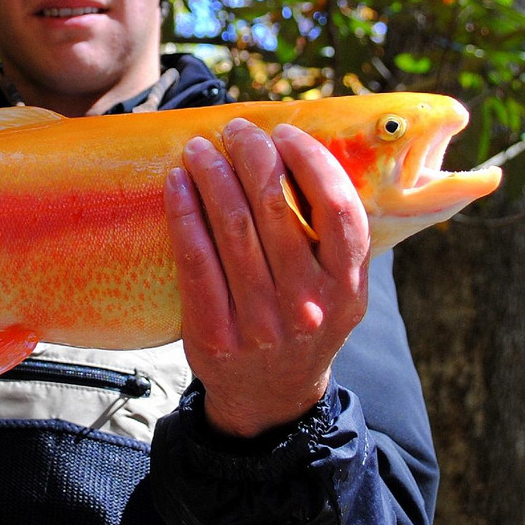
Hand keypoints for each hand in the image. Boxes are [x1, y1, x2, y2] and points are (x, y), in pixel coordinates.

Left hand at [164, 119, 369, 437]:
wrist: (269, 396)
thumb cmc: (302, 318)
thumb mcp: (338, 288)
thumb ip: (332, 236)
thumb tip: (299, 152)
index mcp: (347, 287)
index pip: (338, 210)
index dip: (311, 161)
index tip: (285, 131)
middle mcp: (309, 305)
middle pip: (277, 210)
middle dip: (252, 155)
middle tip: (234, 129)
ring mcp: (260, 323)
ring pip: (233, 229)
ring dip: (212, 176)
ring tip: (199, 148)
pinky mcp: (215, 334)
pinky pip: (197, 260)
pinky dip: (184, 214)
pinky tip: (177, 184)